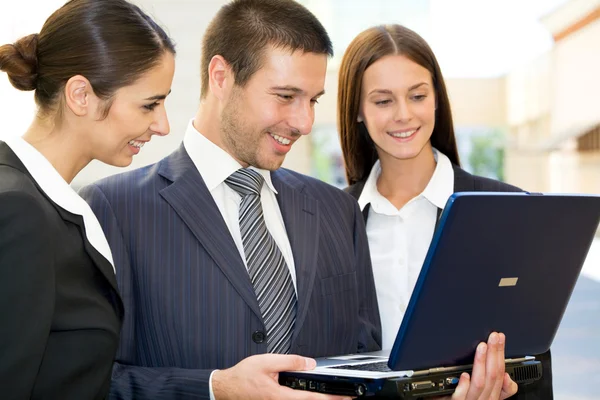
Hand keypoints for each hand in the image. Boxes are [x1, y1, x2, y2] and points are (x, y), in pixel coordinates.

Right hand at [212, 353, 352, 399]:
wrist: (225, 389)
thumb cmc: (242, 377)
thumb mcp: (266, 362)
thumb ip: (289, 362)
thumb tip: (309, 363)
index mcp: (280, 396)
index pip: (311, 399)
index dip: (330, 399)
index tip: (345, 397)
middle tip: (346, 397)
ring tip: (332, 395)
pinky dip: (304, 399)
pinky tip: (310, 394)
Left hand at [435, 332, 517, 399]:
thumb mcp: (485, 395)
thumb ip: (497, 387)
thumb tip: (507, 375)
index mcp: (491, 396)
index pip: (501, 374)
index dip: (502, 355)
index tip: (500, 338)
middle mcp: (484, 399)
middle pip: (493, 376)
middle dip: (495, 353)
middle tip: (494, 336)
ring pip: (479, 383)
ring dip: (481, 363)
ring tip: (482, 346)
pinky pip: (460, 396)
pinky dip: (464, 385)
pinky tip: (464, 374)